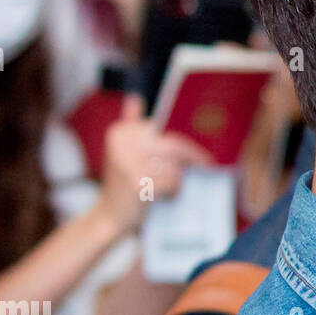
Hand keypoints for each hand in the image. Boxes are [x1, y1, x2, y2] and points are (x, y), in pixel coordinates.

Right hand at [96, 96, 212, 232]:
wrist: (109, 216)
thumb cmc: (124, 183)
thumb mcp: (124, 151)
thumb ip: (131, 126)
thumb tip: (134, 98)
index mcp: (119, 132)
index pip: (164, 130)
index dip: (185, 143)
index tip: (203, 152)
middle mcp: (121, 144)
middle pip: (172, 146)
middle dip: (192, 158)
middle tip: (206, 165)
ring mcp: (128, 163)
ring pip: (174, 165)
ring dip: (178, 179)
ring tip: (168, 187)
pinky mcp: (137, 183)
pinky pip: (171, 182)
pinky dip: (173, 191)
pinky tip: (164, 197)